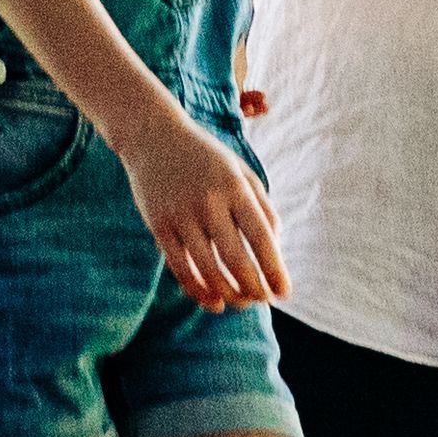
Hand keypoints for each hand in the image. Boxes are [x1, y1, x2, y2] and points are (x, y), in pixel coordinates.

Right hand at [118, 106, 291, 310]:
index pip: (262, 238)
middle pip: (237, 260)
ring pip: (208, 270)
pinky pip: (180, 268)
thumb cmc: (206, 157)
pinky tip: (213, 302)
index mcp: (235, 186)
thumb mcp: (240, 171)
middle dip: (254, 289)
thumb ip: (262, 207)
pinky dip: (198, 292)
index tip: (284, 293)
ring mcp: (181, 214)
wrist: (153, 134)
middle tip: (262, 300)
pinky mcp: (159, 225)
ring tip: (241, 302)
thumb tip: (276, 249)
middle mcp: (209, 201)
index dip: (275, 271)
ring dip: (229, 295)